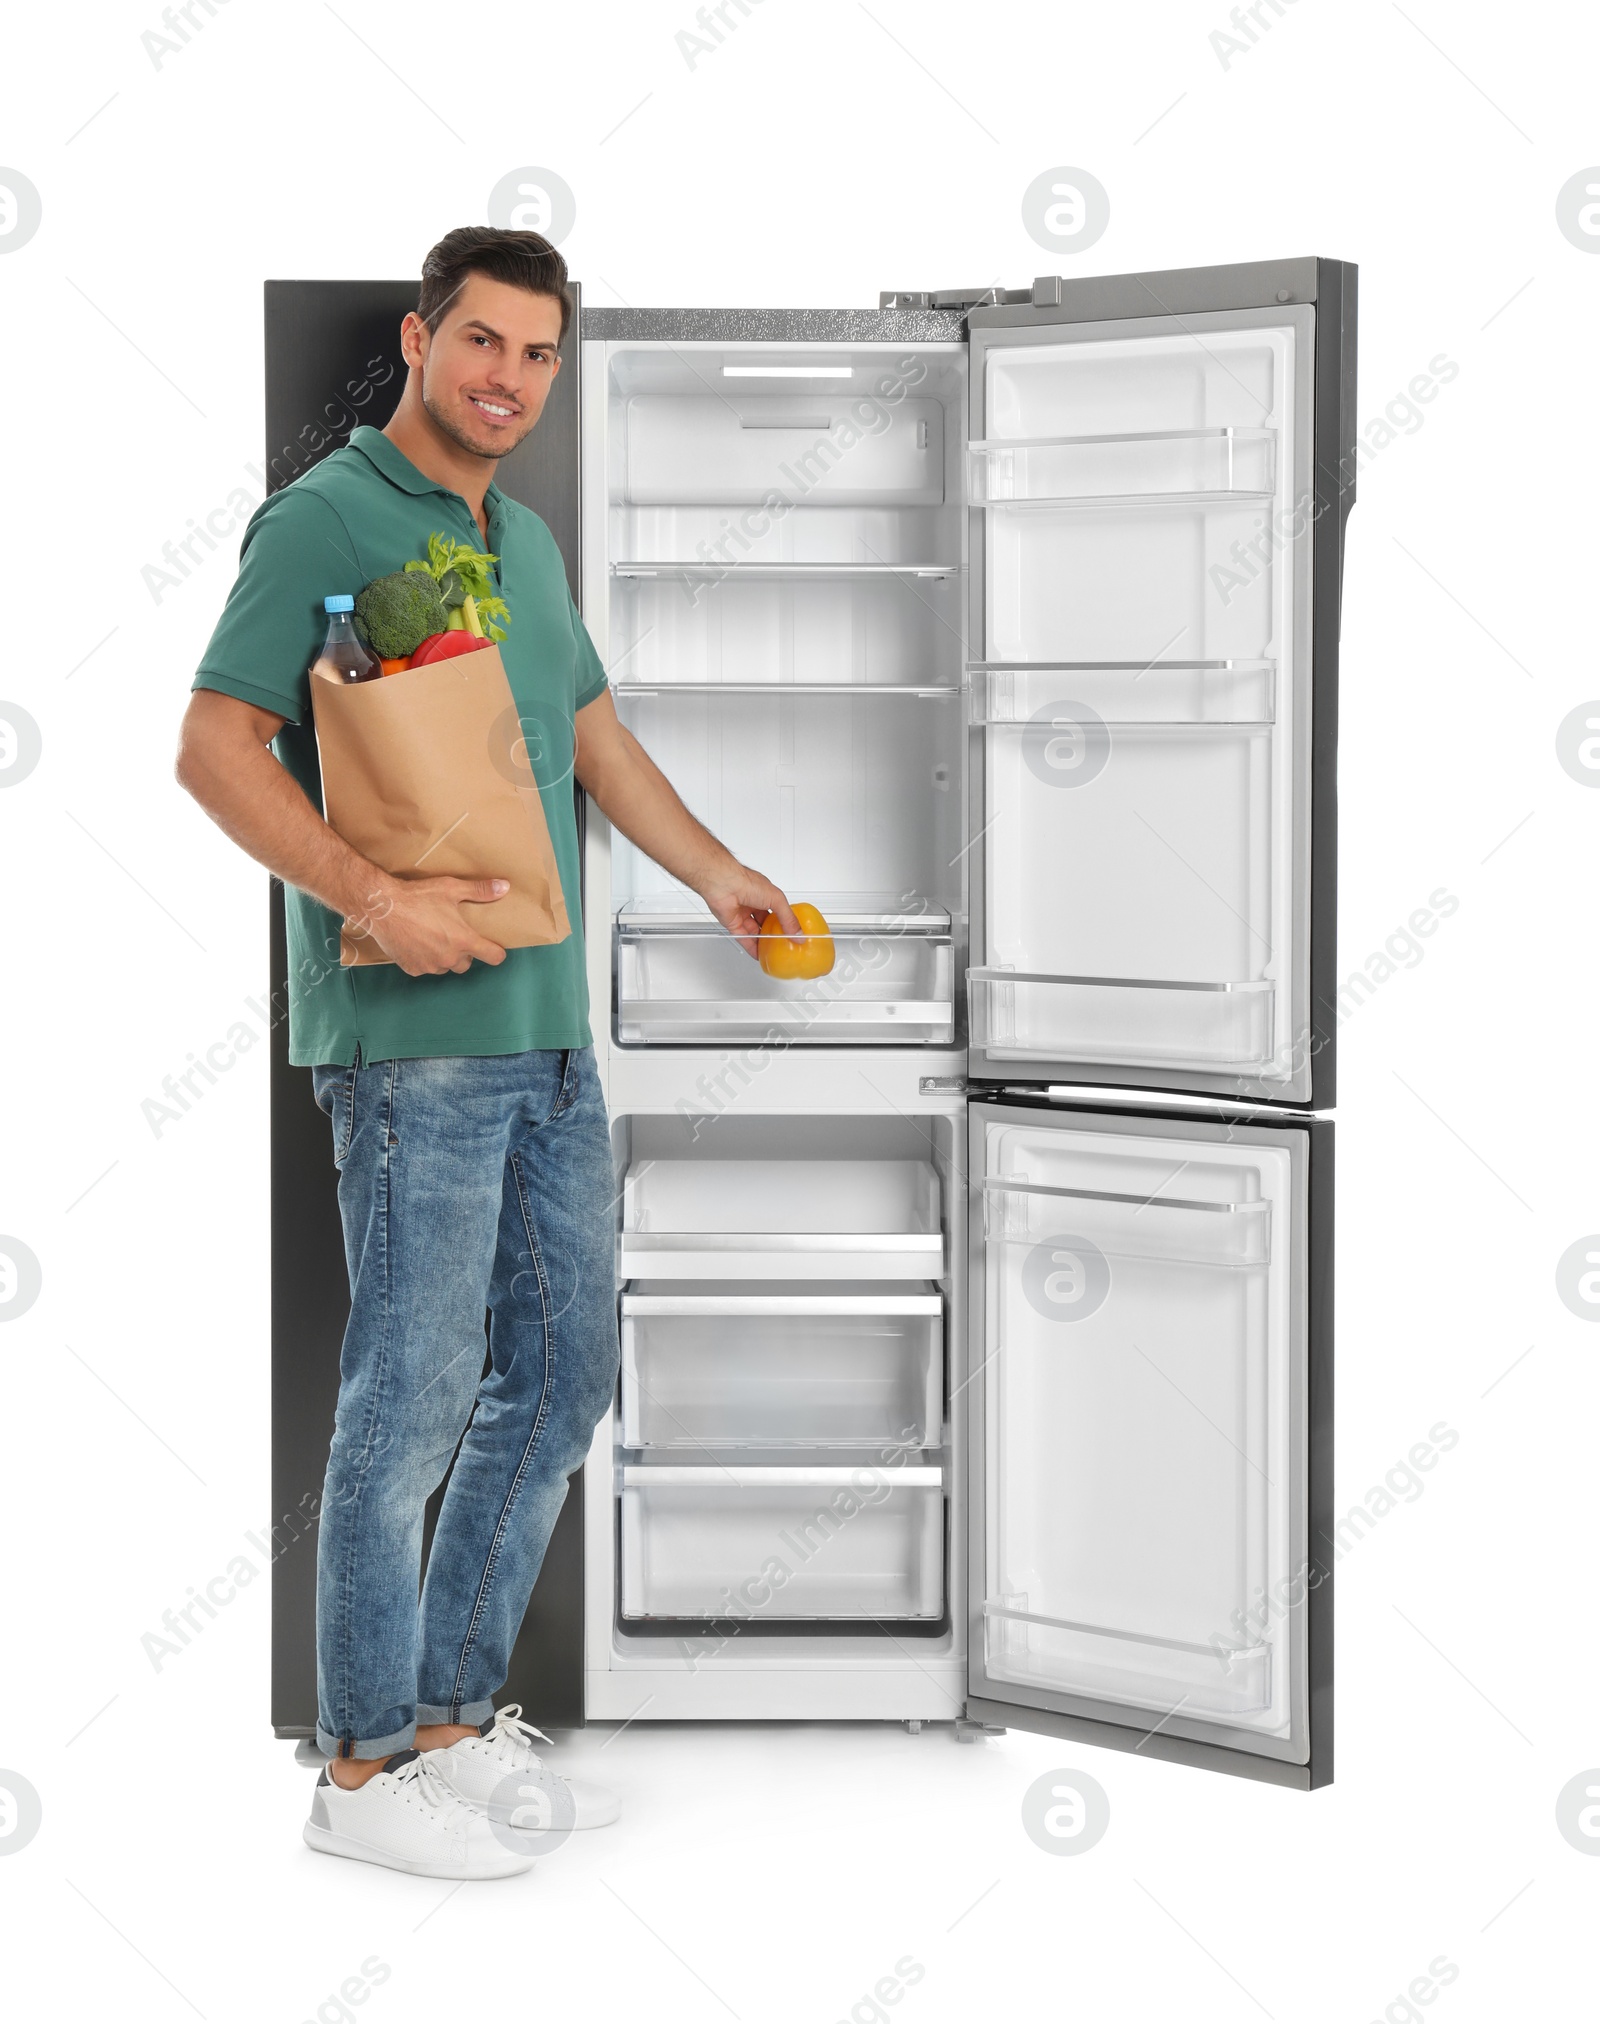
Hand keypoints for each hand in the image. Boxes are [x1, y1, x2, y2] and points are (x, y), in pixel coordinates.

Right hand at [344, 874, 510, 975]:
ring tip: (434, 938)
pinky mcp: (413, 968)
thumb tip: (504, 887)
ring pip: (445, 967)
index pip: (493, 956)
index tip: (495, 949)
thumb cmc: (418, 896)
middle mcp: (448, 957)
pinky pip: (425, 968)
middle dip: (464, 952)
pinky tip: (417, 943)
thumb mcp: (451, 888)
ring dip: (444, 957)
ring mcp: (430, 965)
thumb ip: (480, 890)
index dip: (496, 953)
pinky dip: (424, 959)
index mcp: (463, 940)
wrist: (383, 908)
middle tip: (454, 935)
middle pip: (466, 964)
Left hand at [699, 862, 800, 957]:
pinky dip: (751, 947)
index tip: (793, 932)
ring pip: (754, 932)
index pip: (777, 911)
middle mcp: (753, 903)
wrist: (724, 885)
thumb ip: (788, 918)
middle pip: (765, 922)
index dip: (785, 921)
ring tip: (772, 952)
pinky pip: (743, 938)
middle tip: (783, 944)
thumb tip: (798, 933)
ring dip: (763, 942)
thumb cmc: (747, 883)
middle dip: (773, 933)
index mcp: (765, 894)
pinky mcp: (732, 923)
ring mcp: (742, 914)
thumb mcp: (776, 900)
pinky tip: (758, 954)